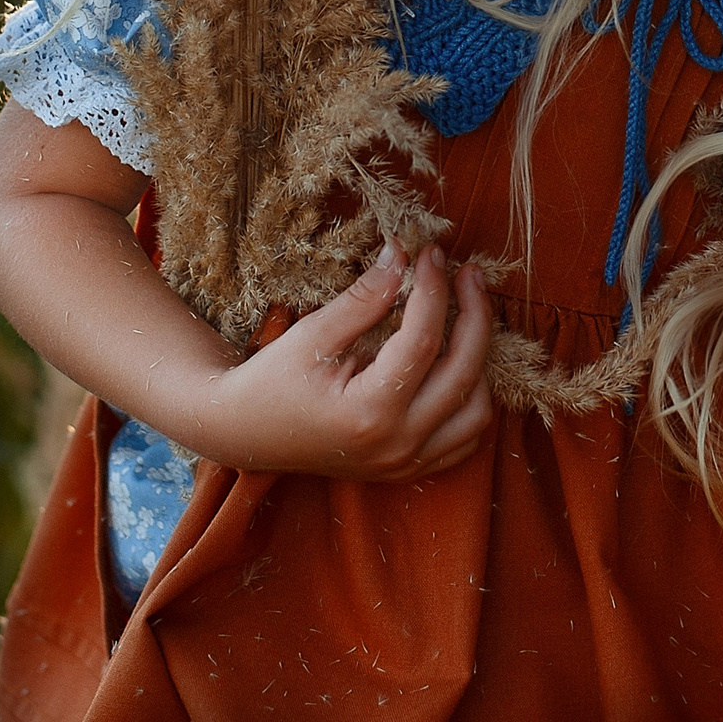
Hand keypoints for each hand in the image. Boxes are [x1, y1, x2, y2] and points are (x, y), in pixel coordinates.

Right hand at [186, 242, 495, 480]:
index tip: (431, 253)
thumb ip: (364, 298)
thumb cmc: (272, 381)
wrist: (244, 432)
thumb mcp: (313, 334)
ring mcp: (405, 462)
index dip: (433, 289)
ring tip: (464, 318)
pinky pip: (463, 440)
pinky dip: (470, 401)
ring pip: (476, 412)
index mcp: (369, 411)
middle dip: (474, 315)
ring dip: (479, 362)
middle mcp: (396, 444)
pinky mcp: (407, 469)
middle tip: (468, 274)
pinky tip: (457, 364)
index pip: (422, 340)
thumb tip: (402, 255)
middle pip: (464, 373)